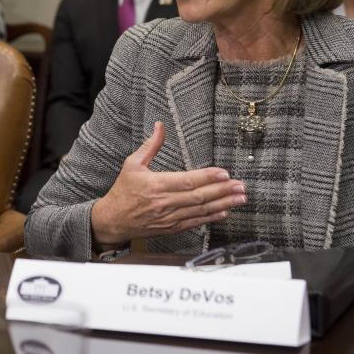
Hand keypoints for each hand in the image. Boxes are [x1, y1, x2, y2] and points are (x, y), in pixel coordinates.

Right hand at [90, 122, 246, 247]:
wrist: (112, 220)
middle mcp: (164, 203)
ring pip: (201, 211)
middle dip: (223, 191)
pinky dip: (211, 218)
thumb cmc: (123, 190)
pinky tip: (225, 212)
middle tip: (241, 186)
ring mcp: (169, 218)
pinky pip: (195, 223)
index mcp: (156, 185)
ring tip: (240, 198)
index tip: (224, 173)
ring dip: (223, 204)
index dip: (208, 177)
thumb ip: (151, 146)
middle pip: (199, 197)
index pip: (187, 181)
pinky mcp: (171, 228)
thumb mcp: (132, 164)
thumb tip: (160, 125)